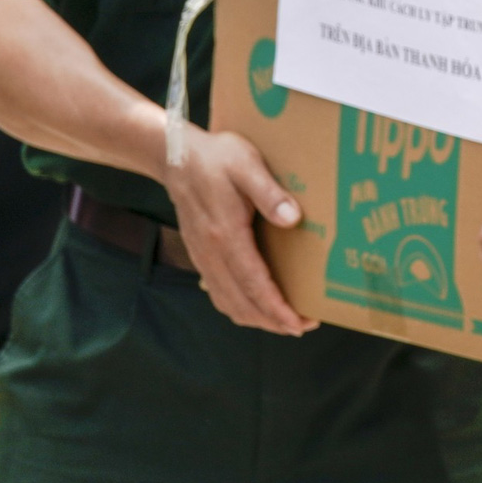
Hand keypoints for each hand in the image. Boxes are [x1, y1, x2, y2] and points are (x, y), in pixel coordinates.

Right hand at [164, 125, 317, 336]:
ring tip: (285, 321)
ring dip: (257, 317)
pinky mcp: (200, 255)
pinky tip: (255, 307)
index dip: (277, 309)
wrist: (177, 157)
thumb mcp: (247, 165)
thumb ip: (270, 193)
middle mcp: (211, 253)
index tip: (300, 323)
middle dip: (273, 321)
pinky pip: (218, 293)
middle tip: (304, 325)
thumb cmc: (217, 157)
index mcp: (225, 235)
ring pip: (229, 302)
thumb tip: (293, 219)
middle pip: (242, 302)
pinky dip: (239, 307)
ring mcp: (203, 257)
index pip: (254, 284)